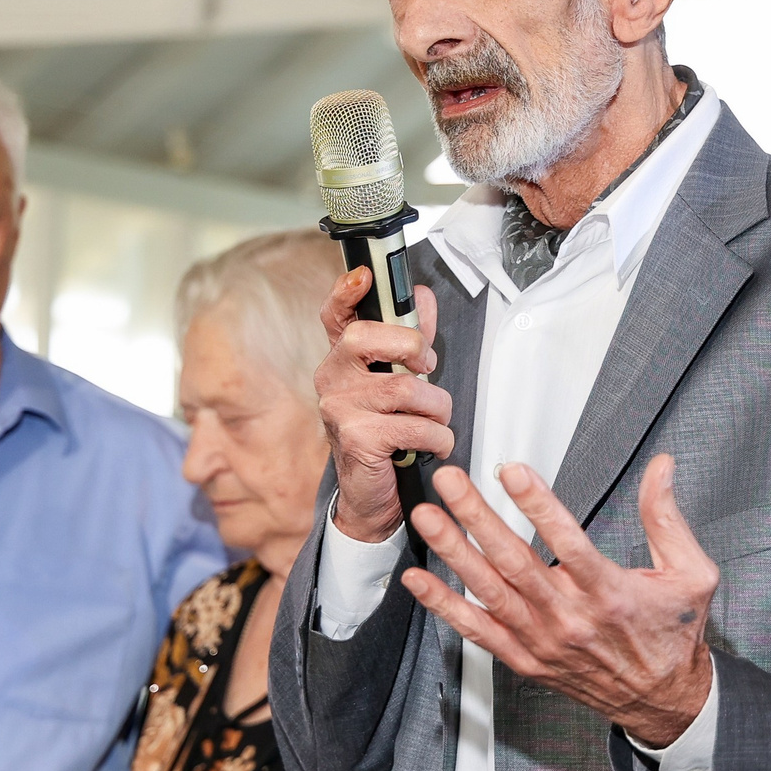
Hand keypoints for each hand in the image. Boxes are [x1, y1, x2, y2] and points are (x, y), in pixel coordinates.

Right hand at [315, 270, 451, 541]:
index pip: (335, 315)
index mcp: (341, 358)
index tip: (364, 276)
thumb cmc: (385, 432)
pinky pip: (416, 426)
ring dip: (438, 409)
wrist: (370, 494)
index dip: (346, 292)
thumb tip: (422, 297)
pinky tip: (431, 446)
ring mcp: (340, 408)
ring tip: (434, 422)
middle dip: (417, 350)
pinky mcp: (357, 438)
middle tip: (427, 371)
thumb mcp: (398, 381)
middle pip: (373, 338)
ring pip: (408, 388)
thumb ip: (410, 339)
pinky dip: (438, 438)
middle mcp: (332, 377)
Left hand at [399, 454, 716, 746]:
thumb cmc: (675, 635)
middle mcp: (571, 619)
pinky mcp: (526, 660)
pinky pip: (478, 631)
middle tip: (451, 482)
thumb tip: (662, 468)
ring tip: (428, 517)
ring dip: (454, 552)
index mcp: (611, 594)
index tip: (511, 471)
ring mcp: (543, 642)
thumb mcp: (691, 573)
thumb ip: (668, 518)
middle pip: (515, 562)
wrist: (663, 701)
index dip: (537, 504)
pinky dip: (444, 606)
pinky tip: (419, 580)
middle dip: (477, 517)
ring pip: (489, 592)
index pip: (568, 542)